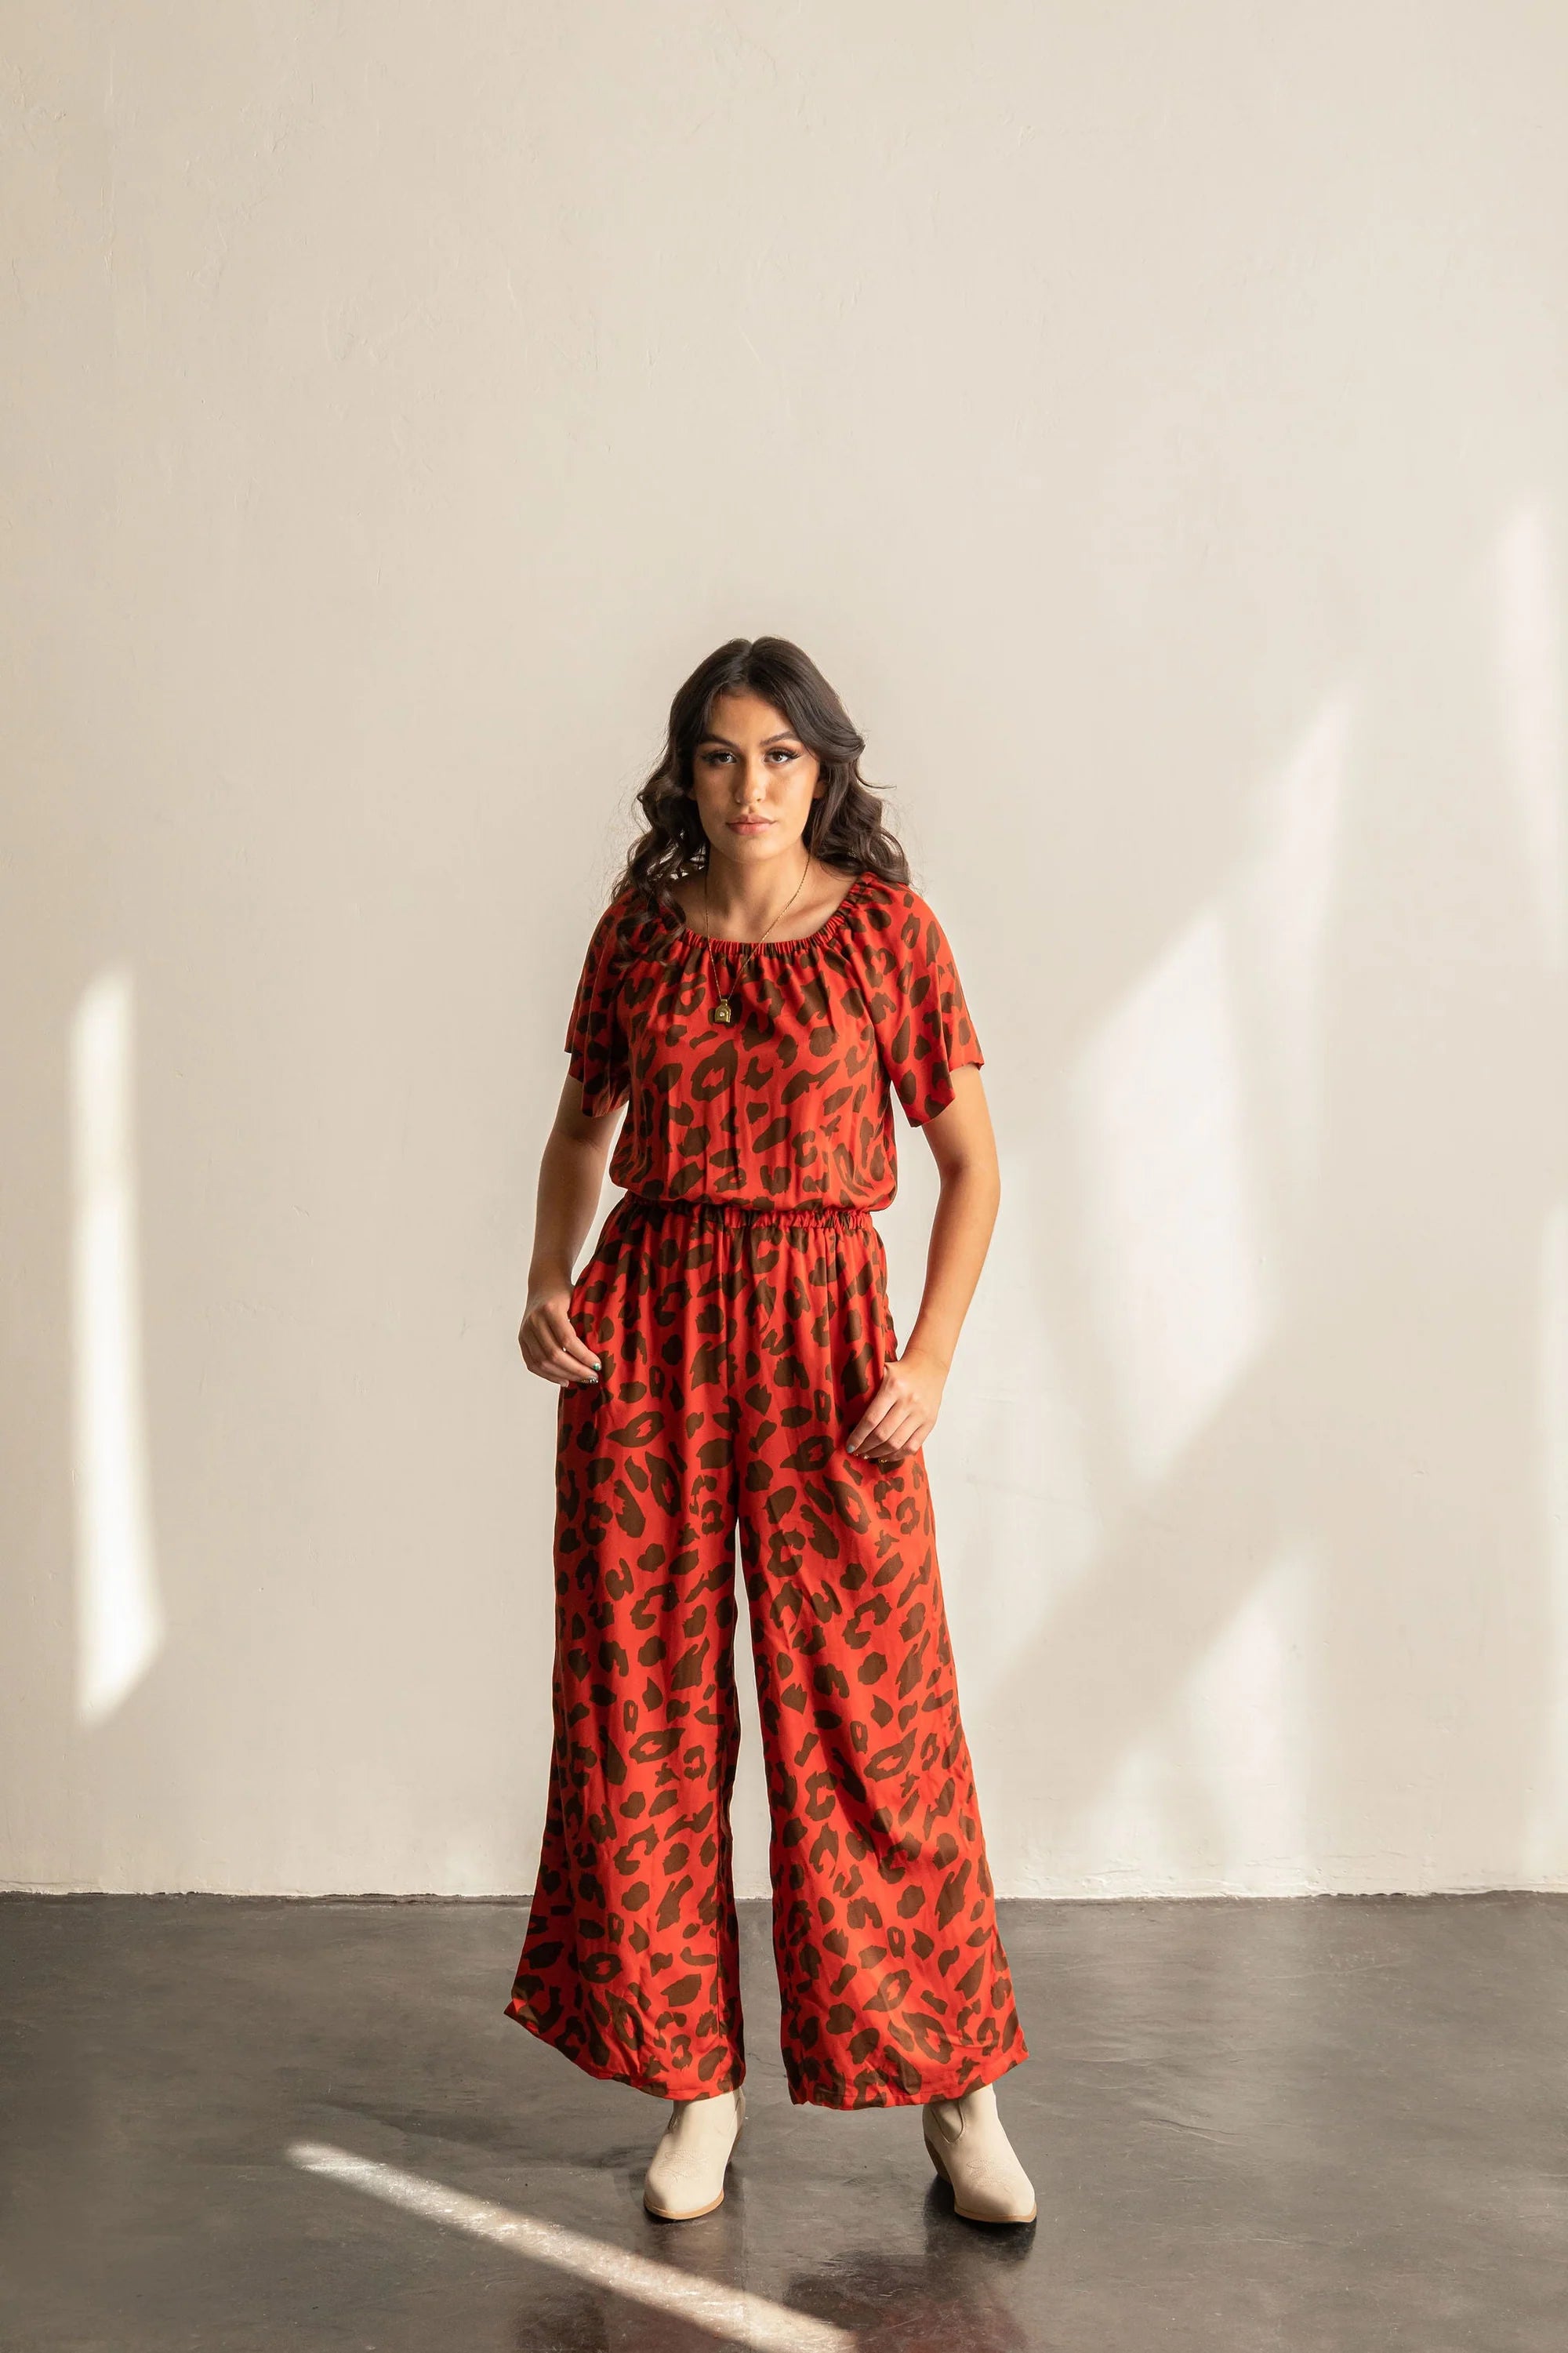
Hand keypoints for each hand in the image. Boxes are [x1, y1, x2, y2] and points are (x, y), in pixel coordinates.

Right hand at [518, 1289, 601, 1385]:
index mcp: (550, 1309)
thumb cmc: (567, 1293)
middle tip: (593, 1376)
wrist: (544, 1283)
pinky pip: (532, 1364)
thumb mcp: (578, 1300)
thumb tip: (604, 1351)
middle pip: (554, 1354)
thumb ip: (585, 1322)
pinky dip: (548, 1375)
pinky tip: (564, 1381)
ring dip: (564, 1375)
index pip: (567, 1339)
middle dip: (576, 1369)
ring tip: (581, 1380)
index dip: (583, 1356)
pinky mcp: (521, 1339)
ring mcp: (525, 1330)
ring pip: (542, 1362)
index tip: (598, 1365)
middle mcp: (534, 1320)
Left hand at [844, 1346, 945, 1461]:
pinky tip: (886, 1455)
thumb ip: (866, 1387)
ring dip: (879, 1453)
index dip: (858, 1436)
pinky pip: (912, 1446)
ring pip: (897, 1443)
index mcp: (893, 1387)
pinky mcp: (930, 1422)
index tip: (849, 1445)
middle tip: (856, 1451)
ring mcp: (921, 1413)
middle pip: (883, 1434)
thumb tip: (843, 1411)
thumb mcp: (881, 1371)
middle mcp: (908, 1401)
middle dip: (866, 1447)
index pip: (871, 1419)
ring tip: (868, 1454)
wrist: (929, 1365)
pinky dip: (897, 1455)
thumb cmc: (900, 1370)